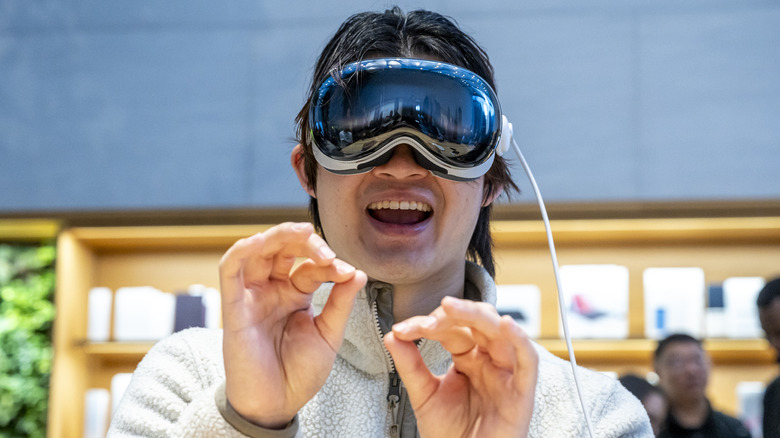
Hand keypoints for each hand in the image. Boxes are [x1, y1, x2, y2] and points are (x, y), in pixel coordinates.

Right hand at [219, 222, 365, 427]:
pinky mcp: (234, 306)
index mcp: (295, 295)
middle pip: (284, 250)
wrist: (276, 405)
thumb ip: (340, 303)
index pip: (311, 267)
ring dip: (279, 236)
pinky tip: (261, 240)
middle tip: (327, 252)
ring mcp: (253, 296)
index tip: (349, 272)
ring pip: (258, 250)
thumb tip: (357, 272)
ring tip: (304, 234)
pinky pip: (230, 269)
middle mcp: (273, 290)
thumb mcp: (328, 335)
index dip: (330, 264)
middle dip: (306, 242)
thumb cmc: (298, 373)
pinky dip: (243, 250)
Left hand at [384, 296, 537, 437]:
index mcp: (468, 358)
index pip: (451, 328)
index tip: (402, 330)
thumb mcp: (424, 395)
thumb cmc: (451, 435)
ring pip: (501, 331)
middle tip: (426, 321)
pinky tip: (506, 325)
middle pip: (478, 322)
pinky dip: (520, 340)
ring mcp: (506, 374)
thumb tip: (392, 335)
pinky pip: (528, 361)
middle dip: (452, 314)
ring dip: (476, 315)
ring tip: (450, 308)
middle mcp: (489, 360)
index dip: (427, 323)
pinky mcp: (522, 393)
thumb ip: (410, 365)